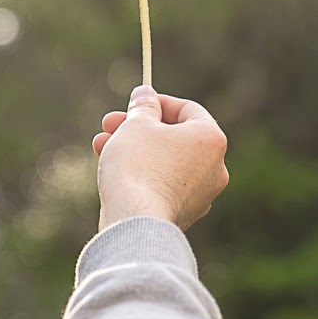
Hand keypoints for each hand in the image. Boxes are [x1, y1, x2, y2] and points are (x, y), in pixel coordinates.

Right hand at [92, 86, 228, 230]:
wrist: (135, 224)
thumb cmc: (138, 167)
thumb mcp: (136, 125)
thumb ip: (143, 106)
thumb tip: (145, 94)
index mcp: (211, 139)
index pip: (187, 109)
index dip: (157, 102)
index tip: (133, 103)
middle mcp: (215, 167)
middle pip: (174, 137)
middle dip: (138, 128)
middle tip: (109, 124)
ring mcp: (202, 194)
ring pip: (166, 162)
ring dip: (135, 150)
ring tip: (102, 146)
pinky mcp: (184, 214)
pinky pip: (163, 185)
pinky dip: (143, 176)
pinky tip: (114, 172)